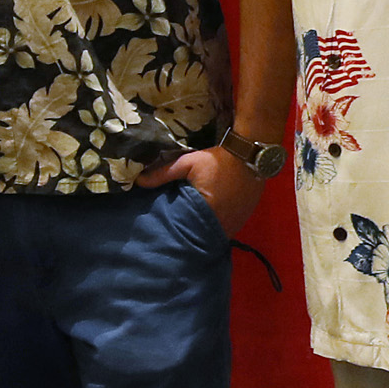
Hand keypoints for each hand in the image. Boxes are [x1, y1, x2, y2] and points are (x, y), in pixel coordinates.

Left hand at [137, 145, 261, 235]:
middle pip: (201, 235)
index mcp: (208, 211)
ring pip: (215, 233)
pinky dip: (216, 225)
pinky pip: (227, 228)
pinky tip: (207, 221)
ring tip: (189, 228)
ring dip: (203, 230)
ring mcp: (237, 222)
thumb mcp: (188, 162)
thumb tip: (138, 181)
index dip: (176, 232)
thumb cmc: (218, 159)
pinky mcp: (244, 218)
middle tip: (175, 231)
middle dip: (189, 233)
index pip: (187, 231)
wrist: (251, 152)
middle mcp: (224, 222)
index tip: (165, 231)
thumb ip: (163, 173)